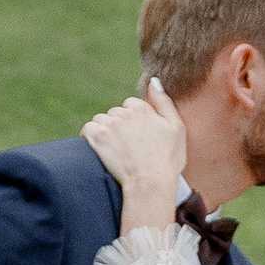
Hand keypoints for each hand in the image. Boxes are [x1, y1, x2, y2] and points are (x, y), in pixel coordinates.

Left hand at [82, 82, 186, 227]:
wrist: (150, 184)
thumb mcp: (177, 128)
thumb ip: (164, 102)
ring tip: (116, 150)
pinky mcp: (96, 137)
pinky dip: (92, 138)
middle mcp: (124, 112)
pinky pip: (88, 129)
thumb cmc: (167, 160)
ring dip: (106, 132)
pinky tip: (102, 150)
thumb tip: (153, 81)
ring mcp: (109, 124)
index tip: (140, 138)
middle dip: (120, 126)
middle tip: (129, 147)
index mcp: (142, 108)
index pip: (131, 106)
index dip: (135, 122)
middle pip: (116, 113)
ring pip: (101, 120)